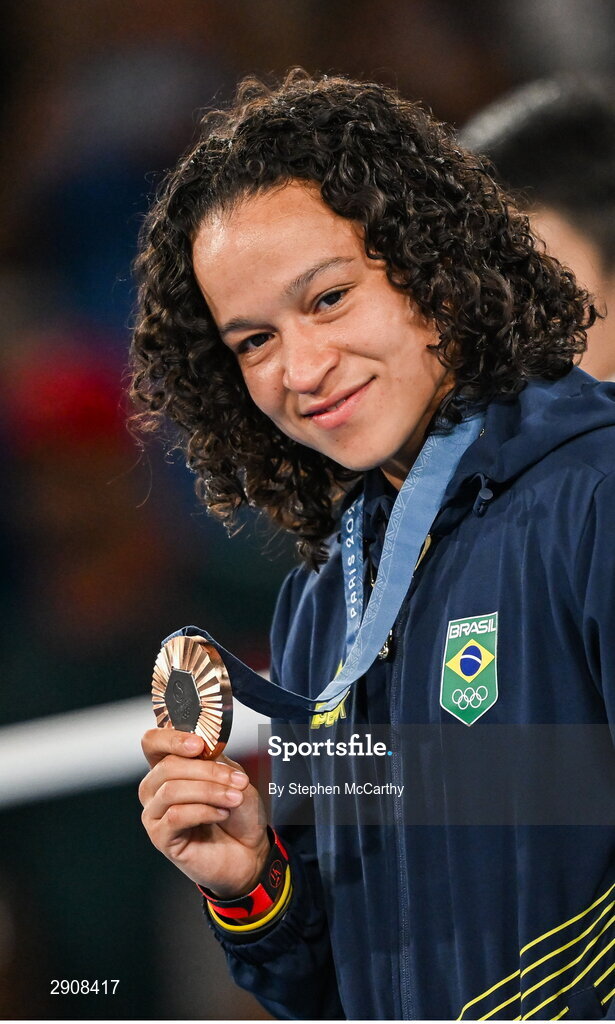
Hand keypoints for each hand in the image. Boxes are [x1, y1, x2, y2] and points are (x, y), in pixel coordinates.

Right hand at [139, 728, 269, 898]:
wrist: (250, 850)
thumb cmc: (238, 811)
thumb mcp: (230, 776)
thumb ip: (213, 759)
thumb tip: (201, 745)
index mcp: (169, 767)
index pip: (152, 743)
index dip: (171, 738)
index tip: (199, 745)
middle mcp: (155, 789)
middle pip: (167, 766)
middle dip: (207, 771)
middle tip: (237, 780)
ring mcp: (155, 814)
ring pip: (171, 790)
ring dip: (209, 791)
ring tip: (234, 798)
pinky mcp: (160, 838)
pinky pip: (176, 816)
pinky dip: (204, 811)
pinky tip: (221, 814)